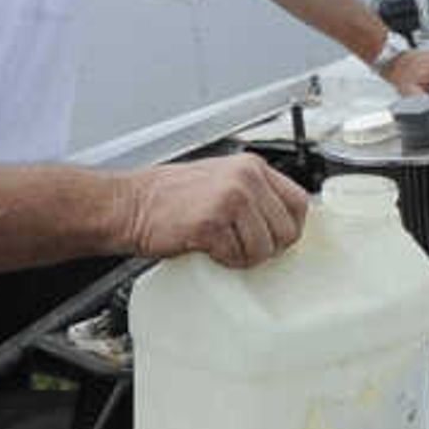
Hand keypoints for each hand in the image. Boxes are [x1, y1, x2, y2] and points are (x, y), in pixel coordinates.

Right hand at [131, 153, 312, 266]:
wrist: (129, 205)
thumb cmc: (168, 197)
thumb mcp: (221, 180)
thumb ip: (254, 194)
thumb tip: (283, 221)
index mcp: (252, 167)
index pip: (299, 203)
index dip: (289, 228)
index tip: (274, 238)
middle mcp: (246, 179)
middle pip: (286, 231)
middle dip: (268, 248)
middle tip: (242, 247)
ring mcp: (230, 199)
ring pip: (265, 247)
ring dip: (245, 257)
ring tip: (221, 246)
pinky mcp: (212, 223)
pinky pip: (237, 256)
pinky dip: (225, 260)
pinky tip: (208, 248)